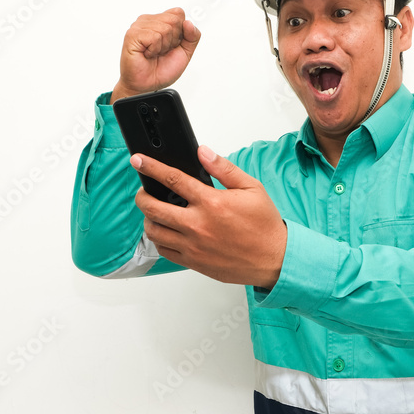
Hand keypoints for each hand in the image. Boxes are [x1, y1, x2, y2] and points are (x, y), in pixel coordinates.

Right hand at [111, 8, 200, 102]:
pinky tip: (147, 54)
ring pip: (165, 28)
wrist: (146, 85)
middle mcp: (149, 21)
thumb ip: (192, 36)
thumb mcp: (185, 53)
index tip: (172, 45)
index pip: (178, 13)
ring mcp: (139, 26)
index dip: (180, 32)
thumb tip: (189, 23)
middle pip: (174, 19)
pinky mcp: (133, 34)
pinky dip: (154, 49)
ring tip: (153, 53)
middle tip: (162, 51)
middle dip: (173, 40)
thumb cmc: (161, 70)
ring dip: (163, 46)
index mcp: (160, 21)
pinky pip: (155, 36)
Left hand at [131, 146, 286, 287]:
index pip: (172, 179)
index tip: (139, 161)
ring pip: (154, 231)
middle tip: (143, 190)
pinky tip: (166, 231)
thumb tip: (203, 152)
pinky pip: (164, 250)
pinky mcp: (194, 261)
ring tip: (153, 211)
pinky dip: (159, 239)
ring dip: (148, 218)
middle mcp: (198, 225)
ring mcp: (193, 246)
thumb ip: (223, 168)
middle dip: (142, 195)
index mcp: (212, 203)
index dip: (151, 167)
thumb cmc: (264, 225)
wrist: (275, 259)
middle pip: (152, 207)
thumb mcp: (251, 188)